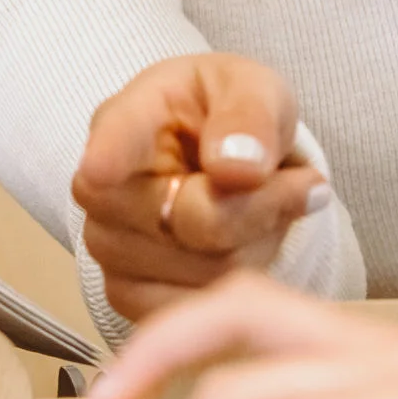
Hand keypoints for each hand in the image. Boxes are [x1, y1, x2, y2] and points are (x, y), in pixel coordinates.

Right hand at [70, 53, 332, 320]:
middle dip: (263, 206)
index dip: (107, 157)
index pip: (114, 141)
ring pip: (211, 270)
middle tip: (295, 182)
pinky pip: (203, 306)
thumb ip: (251, 117)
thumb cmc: (234, 120)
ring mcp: (108, 247)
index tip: (102, 168)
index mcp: (128, 119)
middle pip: (196, 221)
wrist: (227, 165)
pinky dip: (243, 283)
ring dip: (260, 242)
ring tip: (265, 208)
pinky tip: (246, 246)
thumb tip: (237, 168)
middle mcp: (102, 188)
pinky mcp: (127, 296)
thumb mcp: (257, 91)